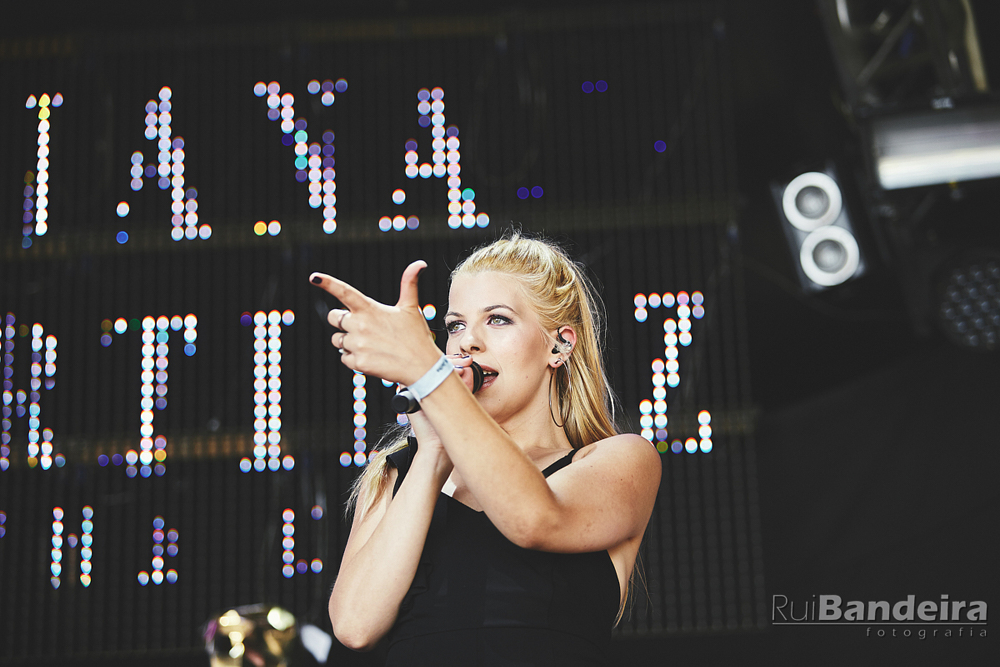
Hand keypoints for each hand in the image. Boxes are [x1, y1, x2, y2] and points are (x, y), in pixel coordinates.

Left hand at [310, 261, 441, 384]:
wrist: (422, 368)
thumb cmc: (416, 336)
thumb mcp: (411, 308)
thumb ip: (409, 283)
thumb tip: (420, 263)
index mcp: (370, 309)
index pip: (344, 292)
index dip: (328, 283)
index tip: (314, 277)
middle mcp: (360, 326)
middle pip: (333, 318)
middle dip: (342, 321)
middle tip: (362, 327)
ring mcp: (358, 345)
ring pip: (338, 340)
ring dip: (348, 341)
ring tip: (370, 344)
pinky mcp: (358, 363)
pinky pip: (344, 358)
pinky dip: (354, 358)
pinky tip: (371, 356)